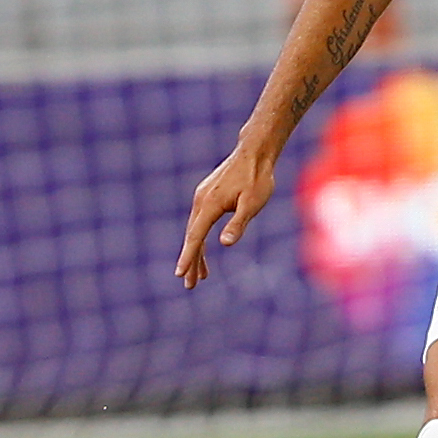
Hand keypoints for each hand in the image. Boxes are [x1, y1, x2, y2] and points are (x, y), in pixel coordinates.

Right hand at [175, 147, 274, 289]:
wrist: (254, 152)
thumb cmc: (257, 178)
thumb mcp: (252, 203)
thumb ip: (238, 223)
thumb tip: (224, 244)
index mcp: (209, 204)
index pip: (195, 236)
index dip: (188, 257)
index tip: (180, 274)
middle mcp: (200, 201)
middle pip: (192, 237)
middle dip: (191, 262)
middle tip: (189, 285)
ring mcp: (202, 197)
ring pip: (195, 230)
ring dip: (196, 252)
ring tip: (200, 276)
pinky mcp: (208, 195)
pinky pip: (200, 221)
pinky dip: (200, 238)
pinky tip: (203, 248)